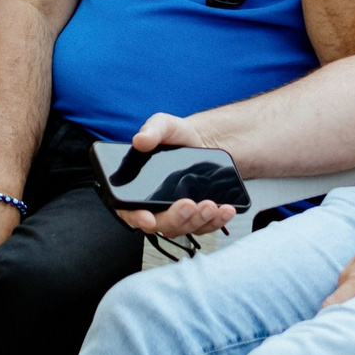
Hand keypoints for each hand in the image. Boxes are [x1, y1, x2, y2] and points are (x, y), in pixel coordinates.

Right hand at [112, 113, 236, 237]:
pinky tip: (225, 210)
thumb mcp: (163, 126)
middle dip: (175, 218)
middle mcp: (155, 206)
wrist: (200, 142)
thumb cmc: (176, 138)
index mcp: (137, 189)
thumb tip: (140, 140)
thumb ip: (151, 131)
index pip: (129, 210)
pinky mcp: (195, 218)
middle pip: (160, 224)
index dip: (136, 217)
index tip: (147, 218)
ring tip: (210, 205)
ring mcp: (176, 215)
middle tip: (189, 205)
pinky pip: (204, 227)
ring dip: (198, 221)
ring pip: (183, 228)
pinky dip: (216, 221)